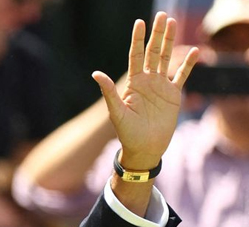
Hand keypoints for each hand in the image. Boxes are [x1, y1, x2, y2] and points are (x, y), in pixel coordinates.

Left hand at [92, 12, 198, 169]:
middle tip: (163, 15)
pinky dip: (188, 64)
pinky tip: (194, 51)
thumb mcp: (116, 112)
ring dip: (170, 42)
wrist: (144, 148)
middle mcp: (147, 81)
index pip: (135, 55)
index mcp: (133, 82)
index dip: (138, 39)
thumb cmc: (127, 133)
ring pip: (167, 59)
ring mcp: (161, 87)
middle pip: (153, 52)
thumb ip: (109, 92)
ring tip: (174, 23)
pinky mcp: (173, 95)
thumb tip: (95, 73)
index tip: (140, 22)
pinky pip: (182, 76)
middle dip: (157, 34)